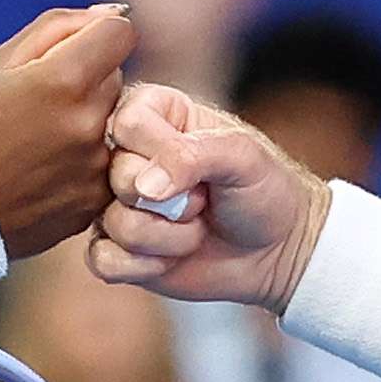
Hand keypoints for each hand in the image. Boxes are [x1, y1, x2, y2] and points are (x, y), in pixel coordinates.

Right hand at [0, 5, 138, 255]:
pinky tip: (43, 173)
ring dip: (87, 122)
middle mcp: (88, 122)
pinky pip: (105, 163)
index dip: (97, 36)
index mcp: (64, 79)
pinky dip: (83, 163)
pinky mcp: (95, 199)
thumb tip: (110, 14)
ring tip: (37, 144)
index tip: (74, 51)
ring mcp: (95, 166)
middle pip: (115, 77)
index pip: (120, 33)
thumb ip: (58, 28)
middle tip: (38, 105)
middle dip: (86, 81)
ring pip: (114, 122)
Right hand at [88, 83, 327, 310]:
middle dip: (173, 200)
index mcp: (153, 114)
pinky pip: (104, 260)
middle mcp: (125, 156)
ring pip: (115, 223)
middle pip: (117, 175)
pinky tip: (172, 260)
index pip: (128, 122)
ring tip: (196, 227)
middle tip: (204, 199)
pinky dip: (144, 266)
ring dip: (169, 238)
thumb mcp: (242, 157)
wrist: (276, 250)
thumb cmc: (262, 190)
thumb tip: (144, 188)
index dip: (163, 151)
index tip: (201, 164)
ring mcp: (116, 203)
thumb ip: (192, 155)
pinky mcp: (114, 248)